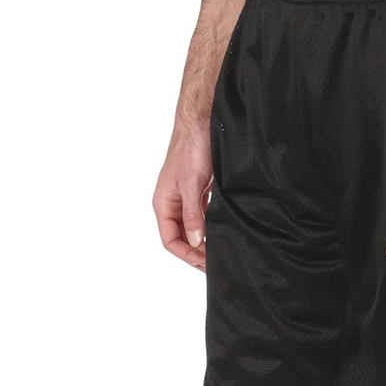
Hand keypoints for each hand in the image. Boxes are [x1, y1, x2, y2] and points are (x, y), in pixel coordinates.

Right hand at [152, 122, 211, 270]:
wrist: (201, 122)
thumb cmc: (192, 148)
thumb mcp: (192, 184)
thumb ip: (193, 214)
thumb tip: (196, 242)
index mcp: (163, 204)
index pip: (171, 241)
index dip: (188, 255)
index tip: (206, 264)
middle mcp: (172, 204)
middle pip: (181, 239)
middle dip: (197, 253)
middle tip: (217, 264)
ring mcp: (185, 199)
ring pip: (193, 230)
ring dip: (204, 243)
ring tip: (220, 254)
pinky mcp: (198, 192)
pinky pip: (202, 218)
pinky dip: (210, 229)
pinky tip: (222, 234)